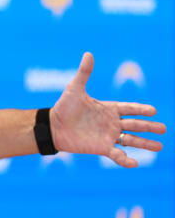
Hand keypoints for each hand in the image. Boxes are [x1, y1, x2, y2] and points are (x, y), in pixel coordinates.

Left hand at [50, 52, 165, 167]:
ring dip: (145, 144)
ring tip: (160, 147)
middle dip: (149, 127)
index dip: (141, 109)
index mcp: (108, 109)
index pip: (129, 109)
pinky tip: (135, 163)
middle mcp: (111, 123)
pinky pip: (117, 155)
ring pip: (131, 140)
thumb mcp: (74, 88)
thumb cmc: (64, 107)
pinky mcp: (101, 148)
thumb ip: (84, 73)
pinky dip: (126, 160)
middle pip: (135, 125)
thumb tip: (88, 54)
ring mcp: (108, 136)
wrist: (53, 126)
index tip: (154, 110)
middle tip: (164, 129)